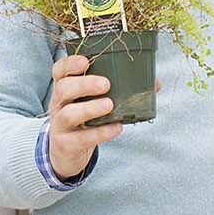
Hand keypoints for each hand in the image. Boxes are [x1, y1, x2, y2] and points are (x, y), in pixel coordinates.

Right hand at [45, 55, 161, 179]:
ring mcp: (60, 125)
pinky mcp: (66, 144)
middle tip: (106, 84)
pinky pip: (81, 138)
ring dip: (90, 108)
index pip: (59, 71)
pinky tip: (116, 128)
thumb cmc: (84, 119)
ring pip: (69, 113)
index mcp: (65, 88)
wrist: (66, 152)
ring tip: (110, 105)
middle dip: (84, 84)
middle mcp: (58, 104)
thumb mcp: (92, 102)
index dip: (70, 64)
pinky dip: (100, 133)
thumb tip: (155, 83)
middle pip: (63, 88)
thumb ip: (119, 90)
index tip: (85, 61)